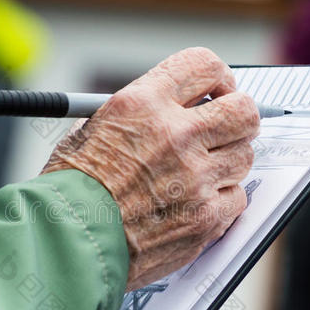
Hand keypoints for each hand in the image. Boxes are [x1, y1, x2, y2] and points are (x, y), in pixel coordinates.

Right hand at [42, 47, 258, 290]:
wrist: (66, 244)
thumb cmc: (69, 190)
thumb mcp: (91, 131)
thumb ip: (138, 116)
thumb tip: (171, 109)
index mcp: (142, 105)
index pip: (205, 65)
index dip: (219, 78)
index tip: (218, 91)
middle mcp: (175, 136)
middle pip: (243, 110)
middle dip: (238, 117)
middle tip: (225, 128)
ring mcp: (195, 179)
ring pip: (244, 155)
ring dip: (227, 161)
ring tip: (198, 174)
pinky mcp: (205, 218)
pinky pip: (237, 198)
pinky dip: (222, 199)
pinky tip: (195, 203)